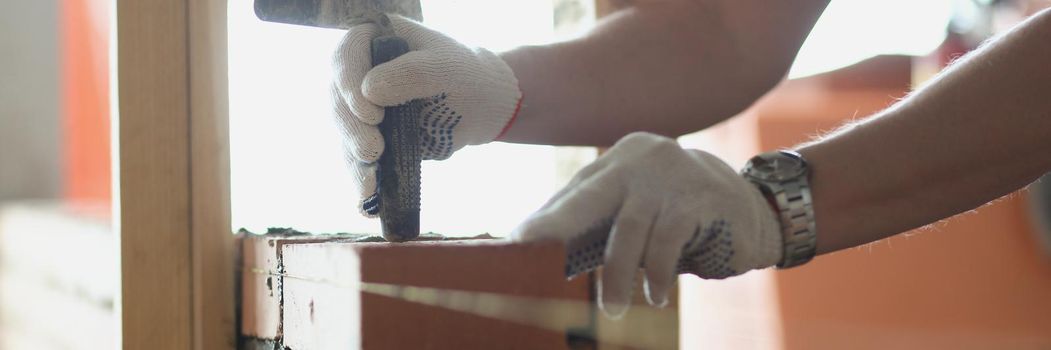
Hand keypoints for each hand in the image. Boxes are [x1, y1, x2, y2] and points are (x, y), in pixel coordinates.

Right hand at [331, 15, 521, 215]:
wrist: (481, 103)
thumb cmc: (465, 74)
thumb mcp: (446, 68)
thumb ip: (411, 74)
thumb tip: (369, 91)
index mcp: (372, 39)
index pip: (345, 57)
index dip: (349, 85)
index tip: (373, 113)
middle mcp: (358, 71)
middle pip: (338, 100)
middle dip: (352, 130)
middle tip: (372, 152)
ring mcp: (360, 106)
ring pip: (344, 133)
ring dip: (353, 161)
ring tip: (369, 186)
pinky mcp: (370, 136)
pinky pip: (357, 158)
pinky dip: (361, 180)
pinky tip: (366, 202)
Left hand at [511, 132, 782, 317]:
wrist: (757, 211)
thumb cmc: (682, 219)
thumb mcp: (640, 213)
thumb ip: (603, 222)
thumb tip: (544, 252)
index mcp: (620, 159)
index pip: (575, 192)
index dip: (546, 220)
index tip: (514, 243)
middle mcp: (642, 157)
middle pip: (588, 197)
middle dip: (554, 227)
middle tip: (526, 250)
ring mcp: (672, 174)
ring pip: (628, 229)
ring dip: (618, 275)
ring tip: (614, 308)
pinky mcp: (700, 197)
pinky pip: (665, 242)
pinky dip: (657, 275)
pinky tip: (656, 295)